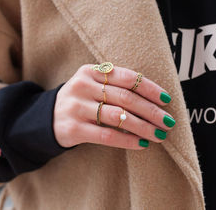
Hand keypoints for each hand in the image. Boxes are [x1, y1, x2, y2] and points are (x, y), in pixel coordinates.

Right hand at [53, 64, 174, 149]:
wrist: (47, 118)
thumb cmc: (80, 100)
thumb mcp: (92, 85)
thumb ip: (115, 86)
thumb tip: (155, 99)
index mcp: (90, 71)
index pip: (127, 77)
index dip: (149, 88)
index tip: (166, 99)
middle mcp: (82, 86)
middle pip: (125, 97)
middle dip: (151, 111)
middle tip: (168, 121)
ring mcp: (76, 107)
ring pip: (118, 117)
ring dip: (143, 127)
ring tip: (159, 134)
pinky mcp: (73, 128)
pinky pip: (106, 135)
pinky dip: (127, 140)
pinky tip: (141, 144)